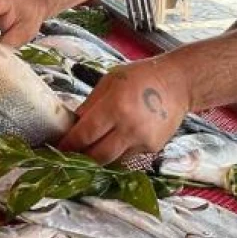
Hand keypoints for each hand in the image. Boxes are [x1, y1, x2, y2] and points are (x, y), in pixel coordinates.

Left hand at [58, 57, 189, 164]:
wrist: (178, 84)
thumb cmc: (142, 77)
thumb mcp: (111, 81)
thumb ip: (91, 104)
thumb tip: (73, 124)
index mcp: (115, 106)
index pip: (85, 134)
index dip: (68, 144)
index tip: (58, 147)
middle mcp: (129, 127)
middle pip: (97, 156)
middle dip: (81, 156)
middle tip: (70, 153)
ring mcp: (142, 141)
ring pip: (112, 161)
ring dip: (98, 157)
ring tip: (90, 149)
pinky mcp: (152, 149)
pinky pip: (127, 157)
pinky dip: (117, 153)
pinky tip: (114, 142)